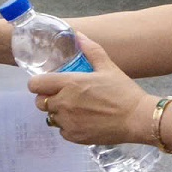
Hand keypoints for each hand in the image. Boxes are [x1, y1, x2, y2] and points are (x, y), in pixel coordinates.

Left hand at [28, 32, 148, 145]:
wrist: (137, 119)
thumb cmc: (123, 91)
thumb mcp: (108, 67)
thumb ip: (90, 50)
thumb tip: (79, 35)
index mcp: (69, 84)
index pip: (35, 85)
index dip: (39, 83)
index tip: (48, 83)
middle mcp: (63, 103)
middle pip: (40, 102)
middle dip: (48, 98)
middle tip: (64, 95)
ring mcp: (68, 122)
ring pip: (51, 117)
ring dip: (59, 113)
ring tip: (77, 109)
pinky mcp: (74, 137)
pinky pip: (62, 131)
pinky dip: (69, 126)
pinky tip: (84, 121)